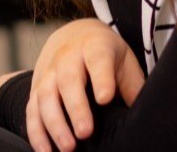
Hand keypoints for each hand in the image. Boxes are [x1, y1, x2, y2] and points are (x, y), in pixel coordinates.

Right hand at [24, 18, 144, 151]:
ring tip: (68, 148)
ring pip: (45, 96)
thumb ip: (132, 86)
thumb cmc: (105, 55)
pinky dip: (36, 132)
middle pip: (68, 80)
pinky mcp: (35, 89)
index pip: (97, 60)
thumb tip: (145, 117)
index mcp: (94, 47)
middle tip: (85, 133)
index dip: (101, 79)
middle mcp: (67, 58)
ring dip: (54, 124)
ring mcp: (48, 73)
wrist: (73, 36)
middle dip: (75, 107)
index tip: (105, 98)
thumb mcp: (124, 61)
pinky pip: (32, 111)